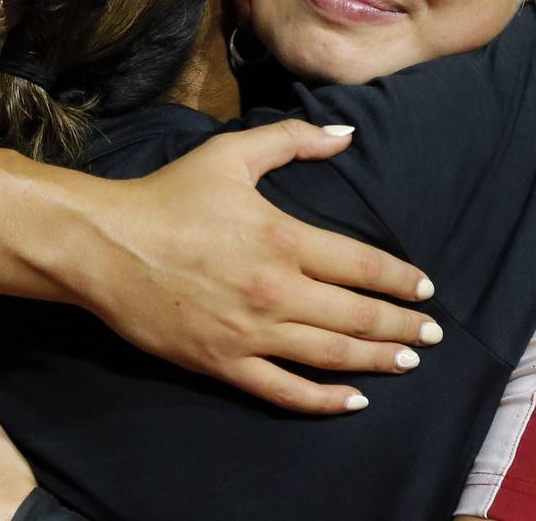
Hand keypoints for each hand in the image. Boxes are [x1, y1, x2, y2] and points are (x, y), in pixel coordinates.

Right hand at [72, 120, 442, 414]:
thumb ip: (294, 140)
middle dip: (401, 327)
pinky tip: (352, 400)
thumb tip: (346, 135)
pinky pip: (285, 390)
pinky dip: (324, 400)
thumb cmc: (169, 196)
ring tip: (406, 363)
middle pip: (357, 316)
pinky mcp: (223, 363)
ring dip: (376, 361)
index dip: (400, 280)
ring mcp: (251, 332)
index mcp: (284, 239)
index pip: (362, 265)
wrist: (104, 246)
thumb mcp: (232, 155)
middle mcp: (276, 291)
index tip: (425, 290)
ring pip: (331, 355)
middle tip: (431, 336)